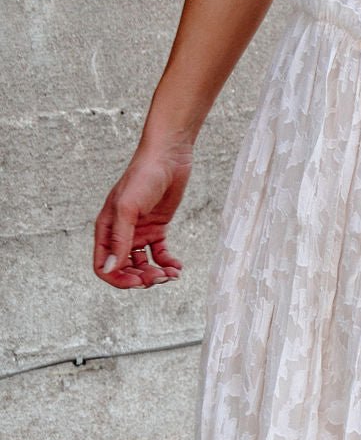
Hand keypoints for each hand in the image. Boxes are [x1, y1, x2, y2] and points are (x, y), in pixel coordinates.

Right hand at [93, 138, 190, 288]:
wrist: (168, 157)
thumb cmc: (143, 176)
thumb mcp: (128, 208)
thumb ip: (120, 239)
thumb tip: (110, 269)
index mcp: (107, 229)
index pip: (103, 266)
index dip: (118, 279)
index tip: (139, 282)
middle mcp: (121, 233)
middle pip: (124, 269)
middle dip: (141, 279)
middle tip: (161, 278)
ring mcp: (139, 232)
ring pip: (143, 265)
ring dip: (156, 274)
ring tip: (172, 274)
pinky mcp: (157, 228)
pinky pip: (160, 254)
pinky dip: (168, 263)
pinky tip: (178, 266)